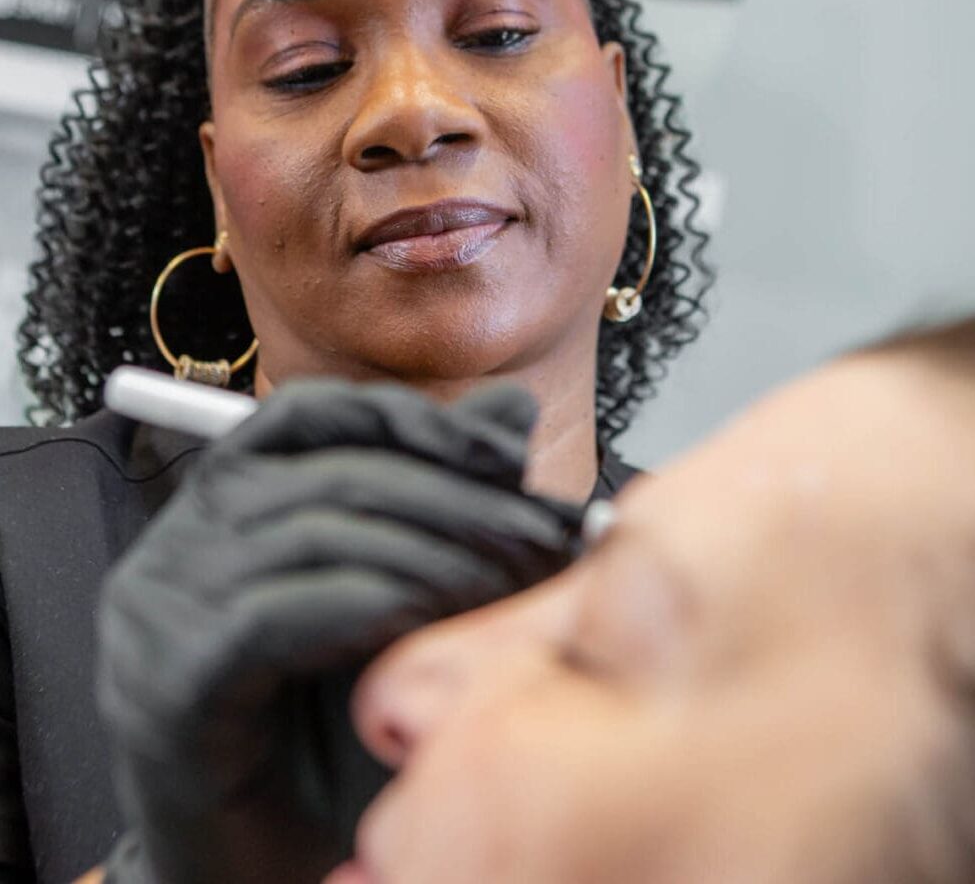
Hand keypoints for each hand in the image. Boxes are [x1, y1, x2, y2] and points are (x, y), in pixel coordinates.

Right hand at [97, 380, 577, 883]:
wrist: (263, 854)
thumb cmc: (329, 719)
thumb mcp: (394, 589)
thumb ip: (444, 495)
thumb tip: (510, 411)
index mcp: (226, 501)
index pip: (311, 414)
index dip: (408, 417)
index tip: (502, 451)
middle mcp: (179, 541)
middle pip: (331, 475)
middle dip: (454, 499)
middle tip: (538, 535)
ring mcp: (160, 610)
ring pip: (316, 536)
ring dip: (433, 553)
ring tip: (510, 583)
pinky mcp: (167, 685)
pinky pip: (279, 617)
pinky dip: (374, 606)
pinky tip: (434, 621)